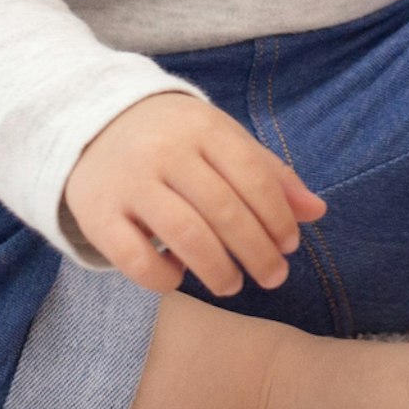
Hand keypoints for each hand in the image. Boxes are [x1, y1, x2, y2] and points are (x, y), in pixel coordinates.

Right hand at [61, 91, 327, 299]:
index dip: (277, 218)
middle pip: (224, 210)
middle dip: (257, 251)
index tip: (290, 246)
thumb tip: (317, 212)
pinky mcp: (97, 213)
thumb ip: (268, 174)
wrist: (92, 124)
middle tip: (273, 277)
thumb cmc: (174, 139)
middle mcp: (165, 151)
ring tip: (232, 284)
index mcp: (202, 127)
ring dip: (218, 269)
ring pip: (184, 235)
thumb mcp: (221, 141)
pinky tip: (178, 276)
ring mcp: (128, 182)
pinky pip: (135, 258)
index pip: (253, 176)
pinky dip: (163, 277)